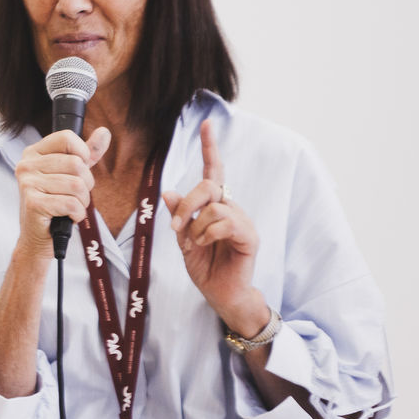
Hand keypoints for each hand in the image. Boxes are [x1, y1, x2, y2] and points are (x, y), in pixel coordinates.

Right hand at [13, 126, 111, 260]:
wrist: (38, 236)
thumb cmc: (55, 202)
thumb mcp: (71, 173)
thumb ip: (87, 153)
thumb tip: (104, 132)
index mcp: (34, 152)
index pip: (67, 138)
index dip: (82, 154)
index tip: (79, 170)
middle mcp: (27, 164)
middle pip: (76, 163)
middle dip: (86, 184)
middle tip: (75, 196)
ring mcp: (28, 183)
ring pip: (77, 185)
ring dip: (82, 202)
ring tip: (71, 207)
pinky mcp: (33, 203)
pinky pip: (71, 204)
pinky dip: (77, 214)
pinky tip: (67, 217)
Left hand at [162, 119, 267, 333]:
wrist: (220, 294)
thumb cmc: (205, 266)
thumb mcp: (183, 238)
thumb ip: (179, 215)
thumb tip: (169, 192)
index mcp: (215, 205)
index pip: (212, 171)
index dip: (209, 147)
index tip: (206, 124)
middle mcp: (231, 207)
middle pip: (207, 185)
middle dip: (187, 204)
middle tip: (175, 228)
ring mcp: (242, 220)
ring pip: (214, 206)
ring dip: (195, 227)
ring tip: (195, 244)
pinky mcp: (249, 236)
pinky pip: (224, 222)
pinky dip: (207, 234)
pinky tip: (204, 246)